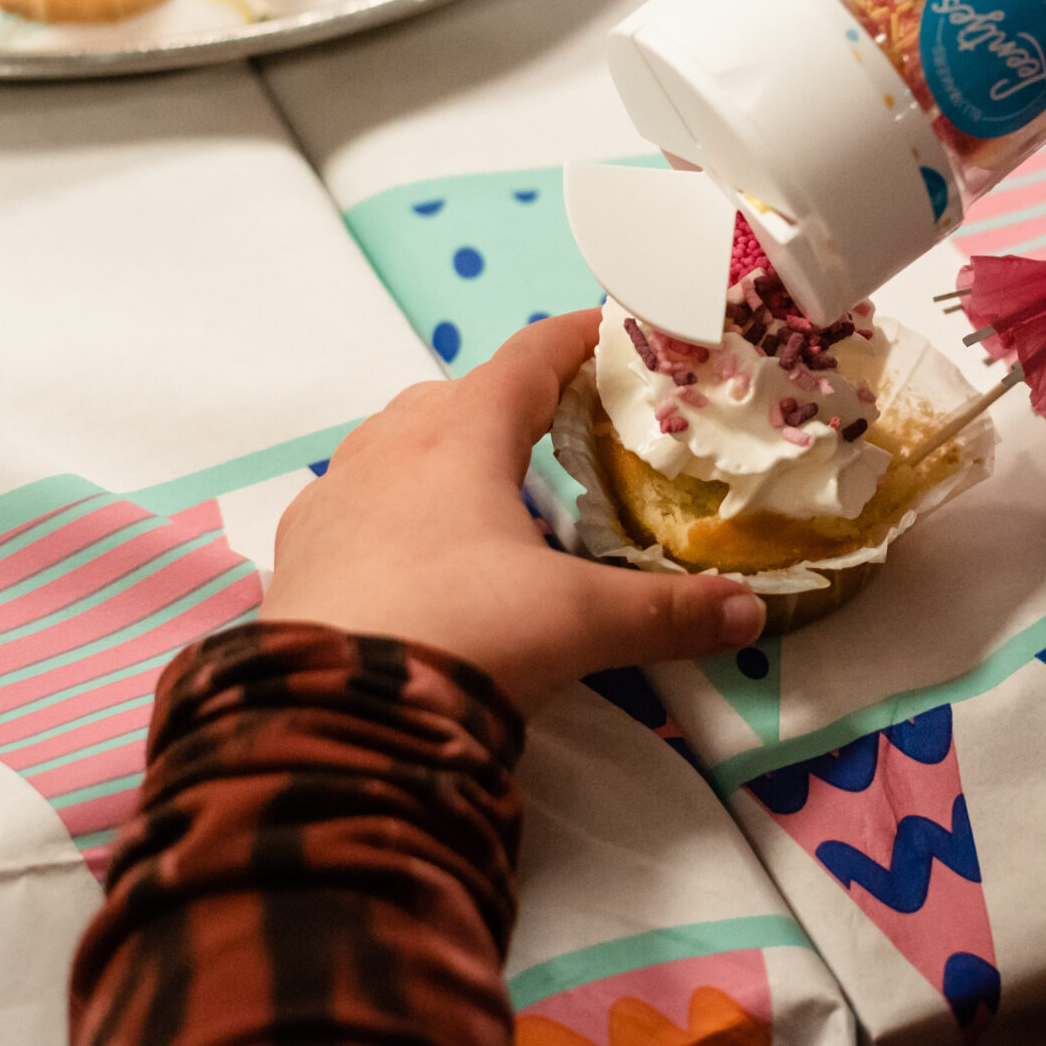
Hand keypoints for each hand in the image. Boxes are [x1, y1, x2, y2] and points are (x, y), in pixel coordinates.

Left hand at [261, 311, 763, 711]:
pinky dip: (393, 510)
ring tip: (490, 490)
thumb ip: (667, 613)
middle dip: (511, 402)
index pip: (529, 357)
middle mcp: (390, 446)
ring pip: (396, 445)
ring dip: (444, 453)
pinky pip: (354, 503)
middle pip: (459, 396)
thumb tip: (746, 613)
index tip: (609, 331)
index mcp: (462, 432)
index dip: (575, 339)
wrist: (332, 714)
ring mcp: (334, 496)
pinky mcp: (299, 551)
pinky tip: (413, 551)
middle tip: (561, 426)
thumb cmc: (464, 632)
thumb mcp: (580, 623)